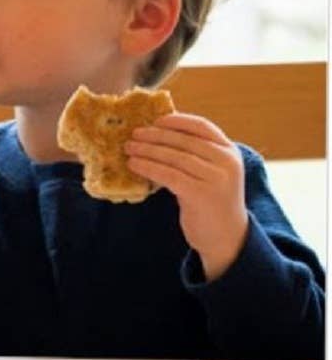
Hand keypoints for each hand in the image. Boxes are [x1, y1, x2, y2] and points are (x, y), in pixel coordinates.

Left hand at [124, 112, 248, 280]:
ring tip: (129, 149)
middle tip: (133, 134)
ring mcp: (216, 178)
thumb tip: (157, 134)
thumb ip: (195, 154)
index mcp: (229, 151)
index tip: (155, 120)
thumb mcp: (211, 172)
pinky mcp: (201, 194)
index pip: (201, 126)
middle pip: (184, 141)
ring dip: (147, 151)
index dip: (177, 121)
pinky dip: (148, 168)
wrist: (227, 239)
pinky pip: (168, 175)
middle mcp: (226, 162)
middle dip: (155, 136)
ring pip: (174, 157)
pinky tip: (134, 166)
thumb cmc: (212, 201)